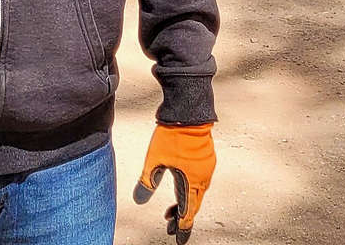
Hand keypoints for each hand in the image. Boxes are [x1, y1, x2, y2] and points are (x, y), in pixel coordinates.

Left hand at [132, 123, 215, 243]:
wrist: (188, 111)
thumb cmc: (171, 135)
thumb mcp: (154, 160)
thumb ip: (147, 182)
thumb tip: (139, 200)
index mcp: (192, 182)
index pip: (187, 213)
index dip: (182, 228)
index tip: (178, 240)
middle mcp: (202, 178)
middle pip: (192, 205)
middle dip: (180, 218)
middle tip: (169, 228)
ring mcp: (205, 168)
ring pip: (196, 193)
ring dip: (183, 203)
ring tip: (169, 212)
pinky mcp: (205, 158)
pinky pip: (198, 181)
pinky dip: (188, 189)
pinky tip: (180, 187)